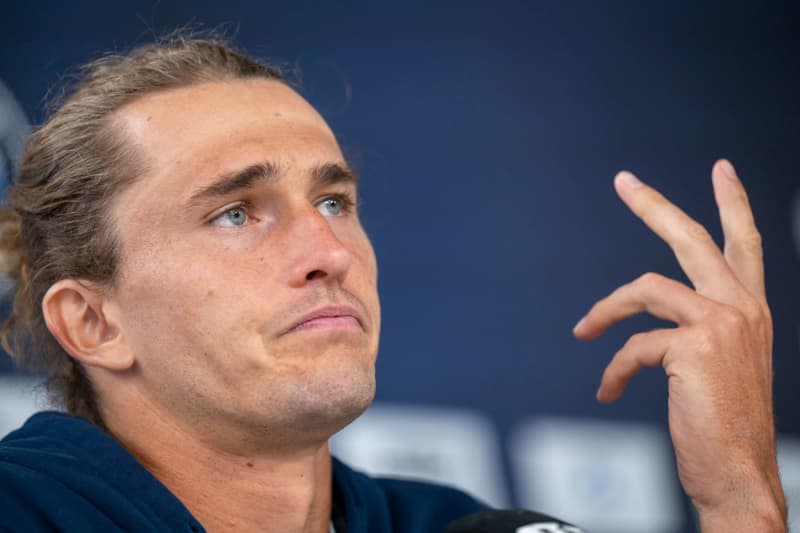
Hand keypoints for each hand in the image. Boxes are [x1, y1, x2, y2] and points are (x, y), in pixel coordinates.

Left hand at [572, 160, 786, 531]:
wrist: (740, 476)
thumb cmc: (725, 427)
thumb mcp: (722, 368)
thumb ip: (701, 331)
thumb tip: (655, 319)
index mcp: (752, 311)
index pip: (746, 245)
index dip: (734, 204)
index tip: (722, 169)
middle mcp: (743, 308)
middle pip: (692, 239)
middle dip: (654, 205)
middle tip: (623, 180)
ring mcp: (722, 323)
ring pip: (644, 288)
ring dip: (604, 311)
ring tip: (583, 332)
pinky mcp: (694, 346)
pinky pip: (633, 346)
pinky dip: (614, 368)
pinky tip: (609, 390)